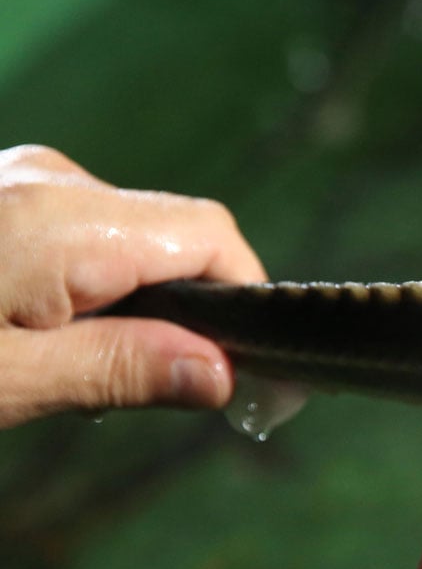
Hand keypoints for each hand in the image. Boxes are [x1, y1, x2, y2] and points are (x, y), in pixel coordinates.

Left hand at [0, 145, 265, 427]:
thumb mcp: (3, 380)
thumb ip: (117, 369)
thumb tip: (222, 375)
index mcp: (65, 219)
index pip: (210, 235)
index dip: (245, 297)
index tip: (251, 370)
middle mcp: (54, 180)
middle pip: (174, 235)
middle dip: (186, 309)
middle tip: (158, 388)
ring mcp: (23, 179)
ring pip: (129, 237)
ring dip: (135, 299)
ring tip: (79, 368)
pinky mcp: (4, 193)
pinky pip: (81, 232)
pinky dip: (91, 282)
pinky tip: (45, 332)